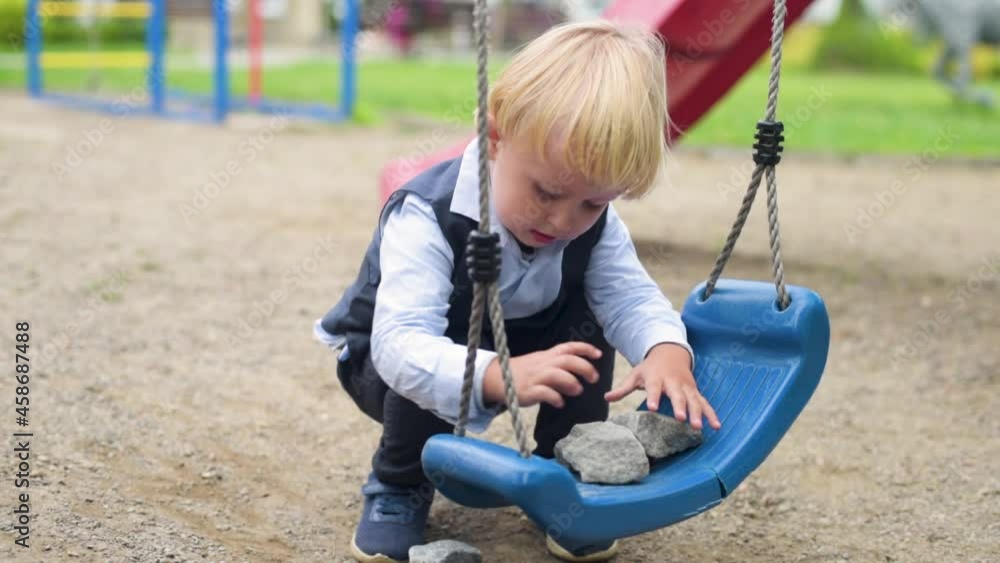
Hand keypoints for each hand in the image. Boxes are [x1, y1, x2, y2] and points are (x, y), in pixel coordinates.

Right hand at [483, 342, 602, 408]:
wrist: (496, 378)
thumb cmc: (523, 373)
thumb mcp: (541, 365)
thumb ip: (559, 372)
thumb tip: (577, 384)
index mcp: (546, 356)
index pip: (568, 347)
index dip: (585, 349)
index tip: (599, 354)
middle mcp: (542, 364)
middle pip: (566, 360)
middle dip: (584, 367)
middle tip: (594, 379)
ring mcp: (534, 377)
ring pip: (556, 374)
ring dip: (570, 382)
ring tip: (578, 391)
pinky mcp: (527, 391)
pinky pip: (543, 393)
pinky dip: (555, 398)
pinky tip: (560, 403)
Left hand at [605, 343, 720, 430]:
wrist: (670, 353)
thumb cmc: (650, 368)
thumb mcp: (635, 375)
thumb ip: (623, 388)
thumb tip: (606, 397)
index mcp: (657, 378)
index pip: (654, 388)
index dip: (654, 397)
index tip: (653, 408)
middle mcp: (673, 383)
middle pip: (677, 395)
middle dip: (680, 406)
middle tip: (680, 419)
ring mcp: (687, 388)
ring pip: (693, 400)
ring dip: (697, 413)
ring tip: (698, 427)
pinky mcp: (695, 392)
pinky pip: (705, 403)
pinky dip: (711, 414)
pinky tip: (716, 426)